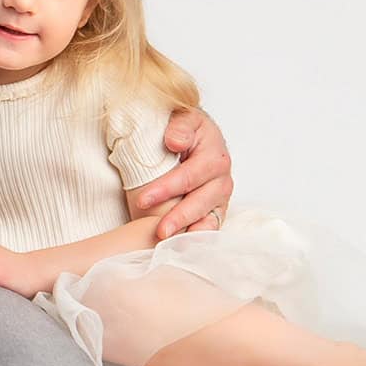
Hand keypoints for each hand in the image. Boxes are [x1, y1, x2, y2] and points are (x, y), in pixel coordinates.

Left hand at [135, 106, 233, 240]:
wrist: (196, 134)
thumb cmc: (186, 128)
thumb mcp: (184, 118)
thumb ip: (180, 126)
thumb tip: (174, 141)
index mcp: (214, 154)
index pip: (189, 175)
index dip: (167, 188)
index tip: (143, 199)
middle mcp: (222, 177)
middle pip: (200, 200)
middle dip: (178, 216)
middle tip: (158, 230)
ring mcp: (221, 195)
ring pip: (208, 216)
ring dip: (189, 230)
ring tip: (169, 242)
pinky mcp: (217, 208)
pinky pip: (212, 226)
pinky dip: (200, 237)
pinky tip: (185, 247)